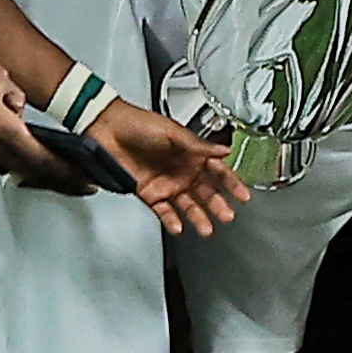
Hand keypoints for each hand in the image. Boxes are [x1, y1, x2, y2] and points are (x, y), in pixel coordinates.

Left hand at [96, 98, 246, 236]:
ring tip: (208, 229)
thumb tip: (224, 150)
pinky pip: (164, 211)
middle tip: (228, 215)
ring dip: (199, 217)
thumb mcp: (172, 132)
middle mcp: (182, 170)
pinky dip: (171, 220)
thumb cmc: (139, 123)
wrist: (108, 130)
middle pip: (206, 192)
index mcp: (191, 153)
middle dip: (218, 204)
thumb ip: (198, 145)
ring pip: (188, 205)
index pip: (217, 171)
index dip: (232, 183)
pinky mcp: (150, 194)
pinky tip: (179, 227)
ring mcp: (167, 184)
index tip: (244, 195)